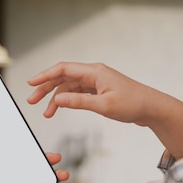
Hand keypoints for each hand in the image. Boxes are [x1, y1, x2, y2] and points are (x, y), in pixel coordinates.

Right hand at [27, 61, 182, 159]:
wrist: (151, 109)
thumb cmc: (133, 104)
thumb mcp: (103, 105)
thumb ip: (78, 102)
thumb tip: (57, 99)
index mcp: (94, 72)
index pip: (63, 69)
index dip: (44, 75)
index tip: (31, 83)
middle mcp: (92, 74)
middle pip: (62, 77)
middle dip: (45, 88)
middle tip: (32, 101)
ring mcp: (95, 82)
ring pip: (67, 87)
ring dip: (54, 98)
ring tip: (46, 113)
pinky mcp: (97, 90)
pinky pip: (75, 93)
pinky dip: (65, 101)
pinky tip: (59, 109)